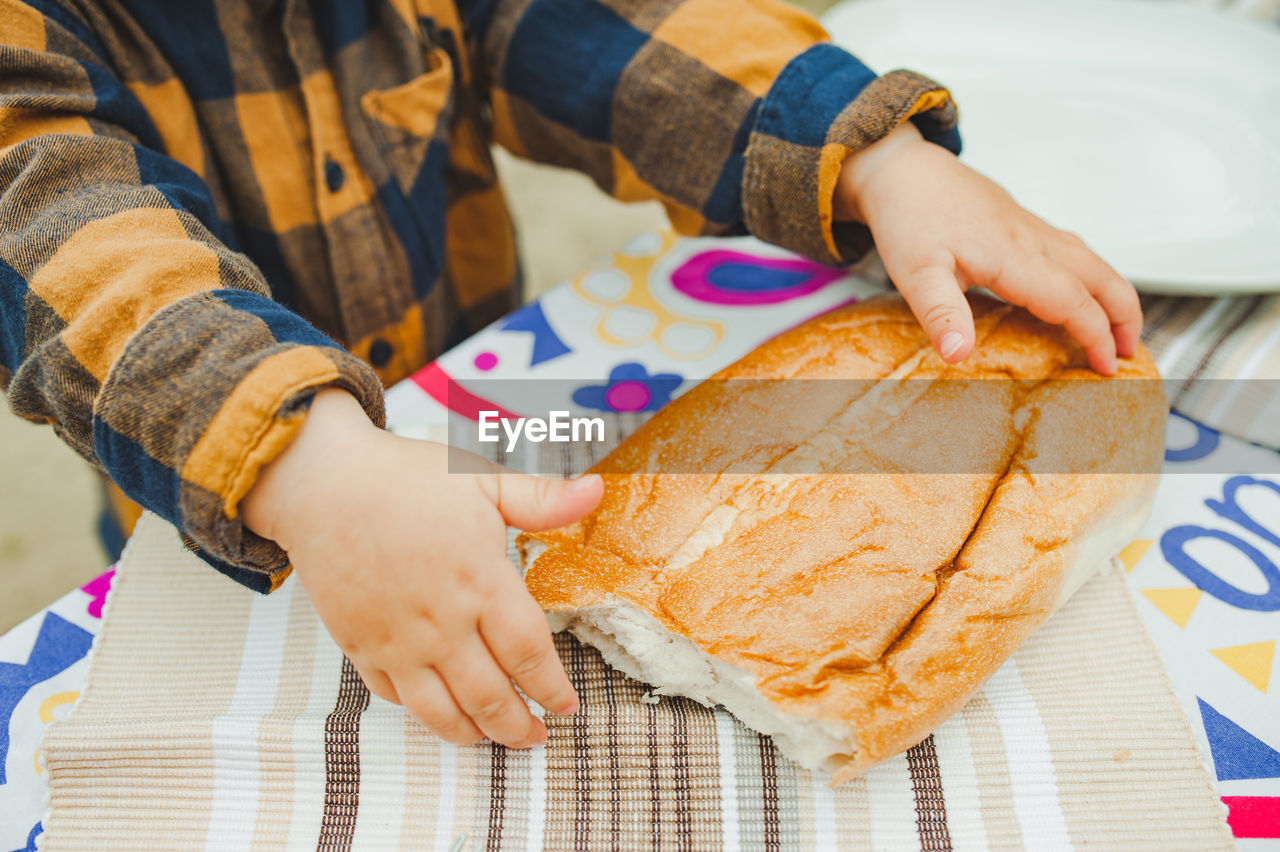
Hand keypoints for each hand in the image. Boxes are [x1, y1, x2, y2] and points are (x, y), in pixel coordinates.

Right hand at [242, 389, 603, 747]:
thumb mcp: (482, 480)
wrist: (322, 484)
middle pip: (489, 696)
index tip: (566, 705)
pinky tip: (441, 712)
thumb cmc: (404, 478)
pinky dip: (421, 713)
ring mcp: (398, 641)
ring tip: (495, 739)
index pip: (527, 653)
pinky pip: (394, 697)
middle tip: (537, 736)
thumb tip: (597, 490)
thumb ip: (543, 498)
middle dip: (518, 726)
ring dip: (474, 734)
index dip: (551, 687)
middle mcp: (441, 622)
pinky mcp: (361, 647)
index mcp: (480, 581)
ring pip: (441, 711)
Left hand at [834, 122, 1140, 374]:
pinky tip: (1083, 292)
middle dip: (1125, 316)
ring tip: (1119, 331)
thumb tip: (959, 355)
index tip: (1105, 369)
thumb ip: (940, 314)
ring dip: (1114, 295)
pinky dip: (1092, 277)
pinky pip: (1072, 251)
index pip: (1072, 301)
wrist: (901, 168)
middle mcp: (1032, 239)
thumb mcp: (914, 273)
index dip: (1095, 336)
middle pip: (1101, 276)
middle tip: (1129, 355)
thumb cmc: (908, 216)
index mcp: (1013, 255)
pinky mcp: (1022, 223)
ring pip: (1091, 261)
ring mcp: (1031, 228)